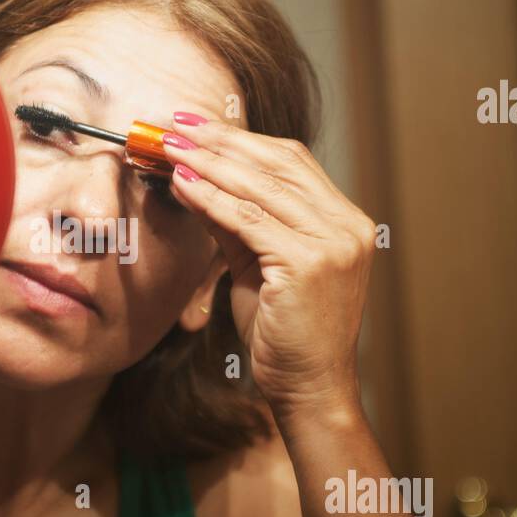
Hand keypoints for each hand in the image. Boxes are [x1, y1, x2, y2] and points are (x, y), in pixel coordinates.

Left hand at [162, 115, 376, 422]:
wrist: (310, 389)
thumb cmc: (284, 333)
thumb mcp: (257, 265)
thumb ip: (234, 222)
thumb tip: (193, 178)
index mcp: (345, 220)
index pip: (290, 162)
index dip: (241, 140)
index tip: (195, 126)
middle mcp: (348, 225)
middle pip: (277, 164)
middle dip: (220, 141)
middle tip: (172, 126)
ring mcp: (334, 244)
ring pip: (261, 187)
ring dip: (209, 163)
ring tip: (168, 148)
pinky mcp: (310, 264)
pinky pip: (250, 220)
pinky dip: (212, 198)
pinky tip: (183, 184)